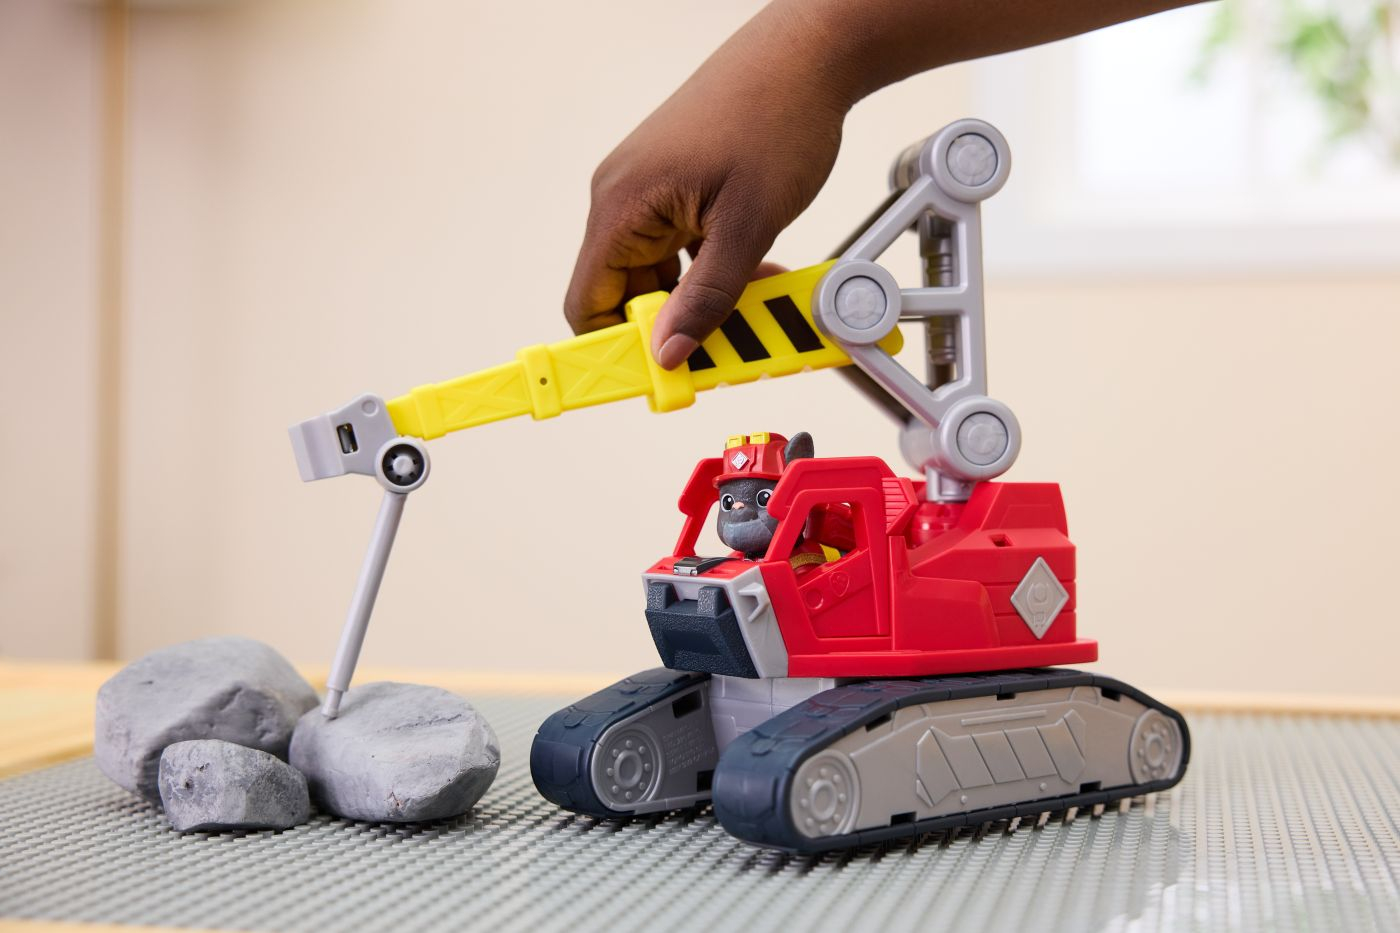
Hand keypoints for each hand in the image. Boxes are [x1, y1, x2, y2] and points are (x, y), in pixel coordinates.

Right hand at [564, 6, 853, 367]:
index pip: (588, 303)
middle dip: (673, 326)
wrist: (807, 54)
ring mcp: (648, 189)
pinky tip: (753, 272)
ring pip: (660, 273)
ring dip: (700, 298)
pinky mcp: (674, 184)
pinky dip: (711, 268)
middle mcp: (622, 196)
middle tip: (724, 347)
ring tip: (753, 306)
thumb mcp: (747, 225)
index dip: (616, 349)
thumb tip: (668, 352)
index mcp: (622, 205)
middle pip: (626, 294)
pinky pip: (680, 246)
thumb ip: (706, 298)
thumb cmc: (774, 117)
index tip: (656, 378)